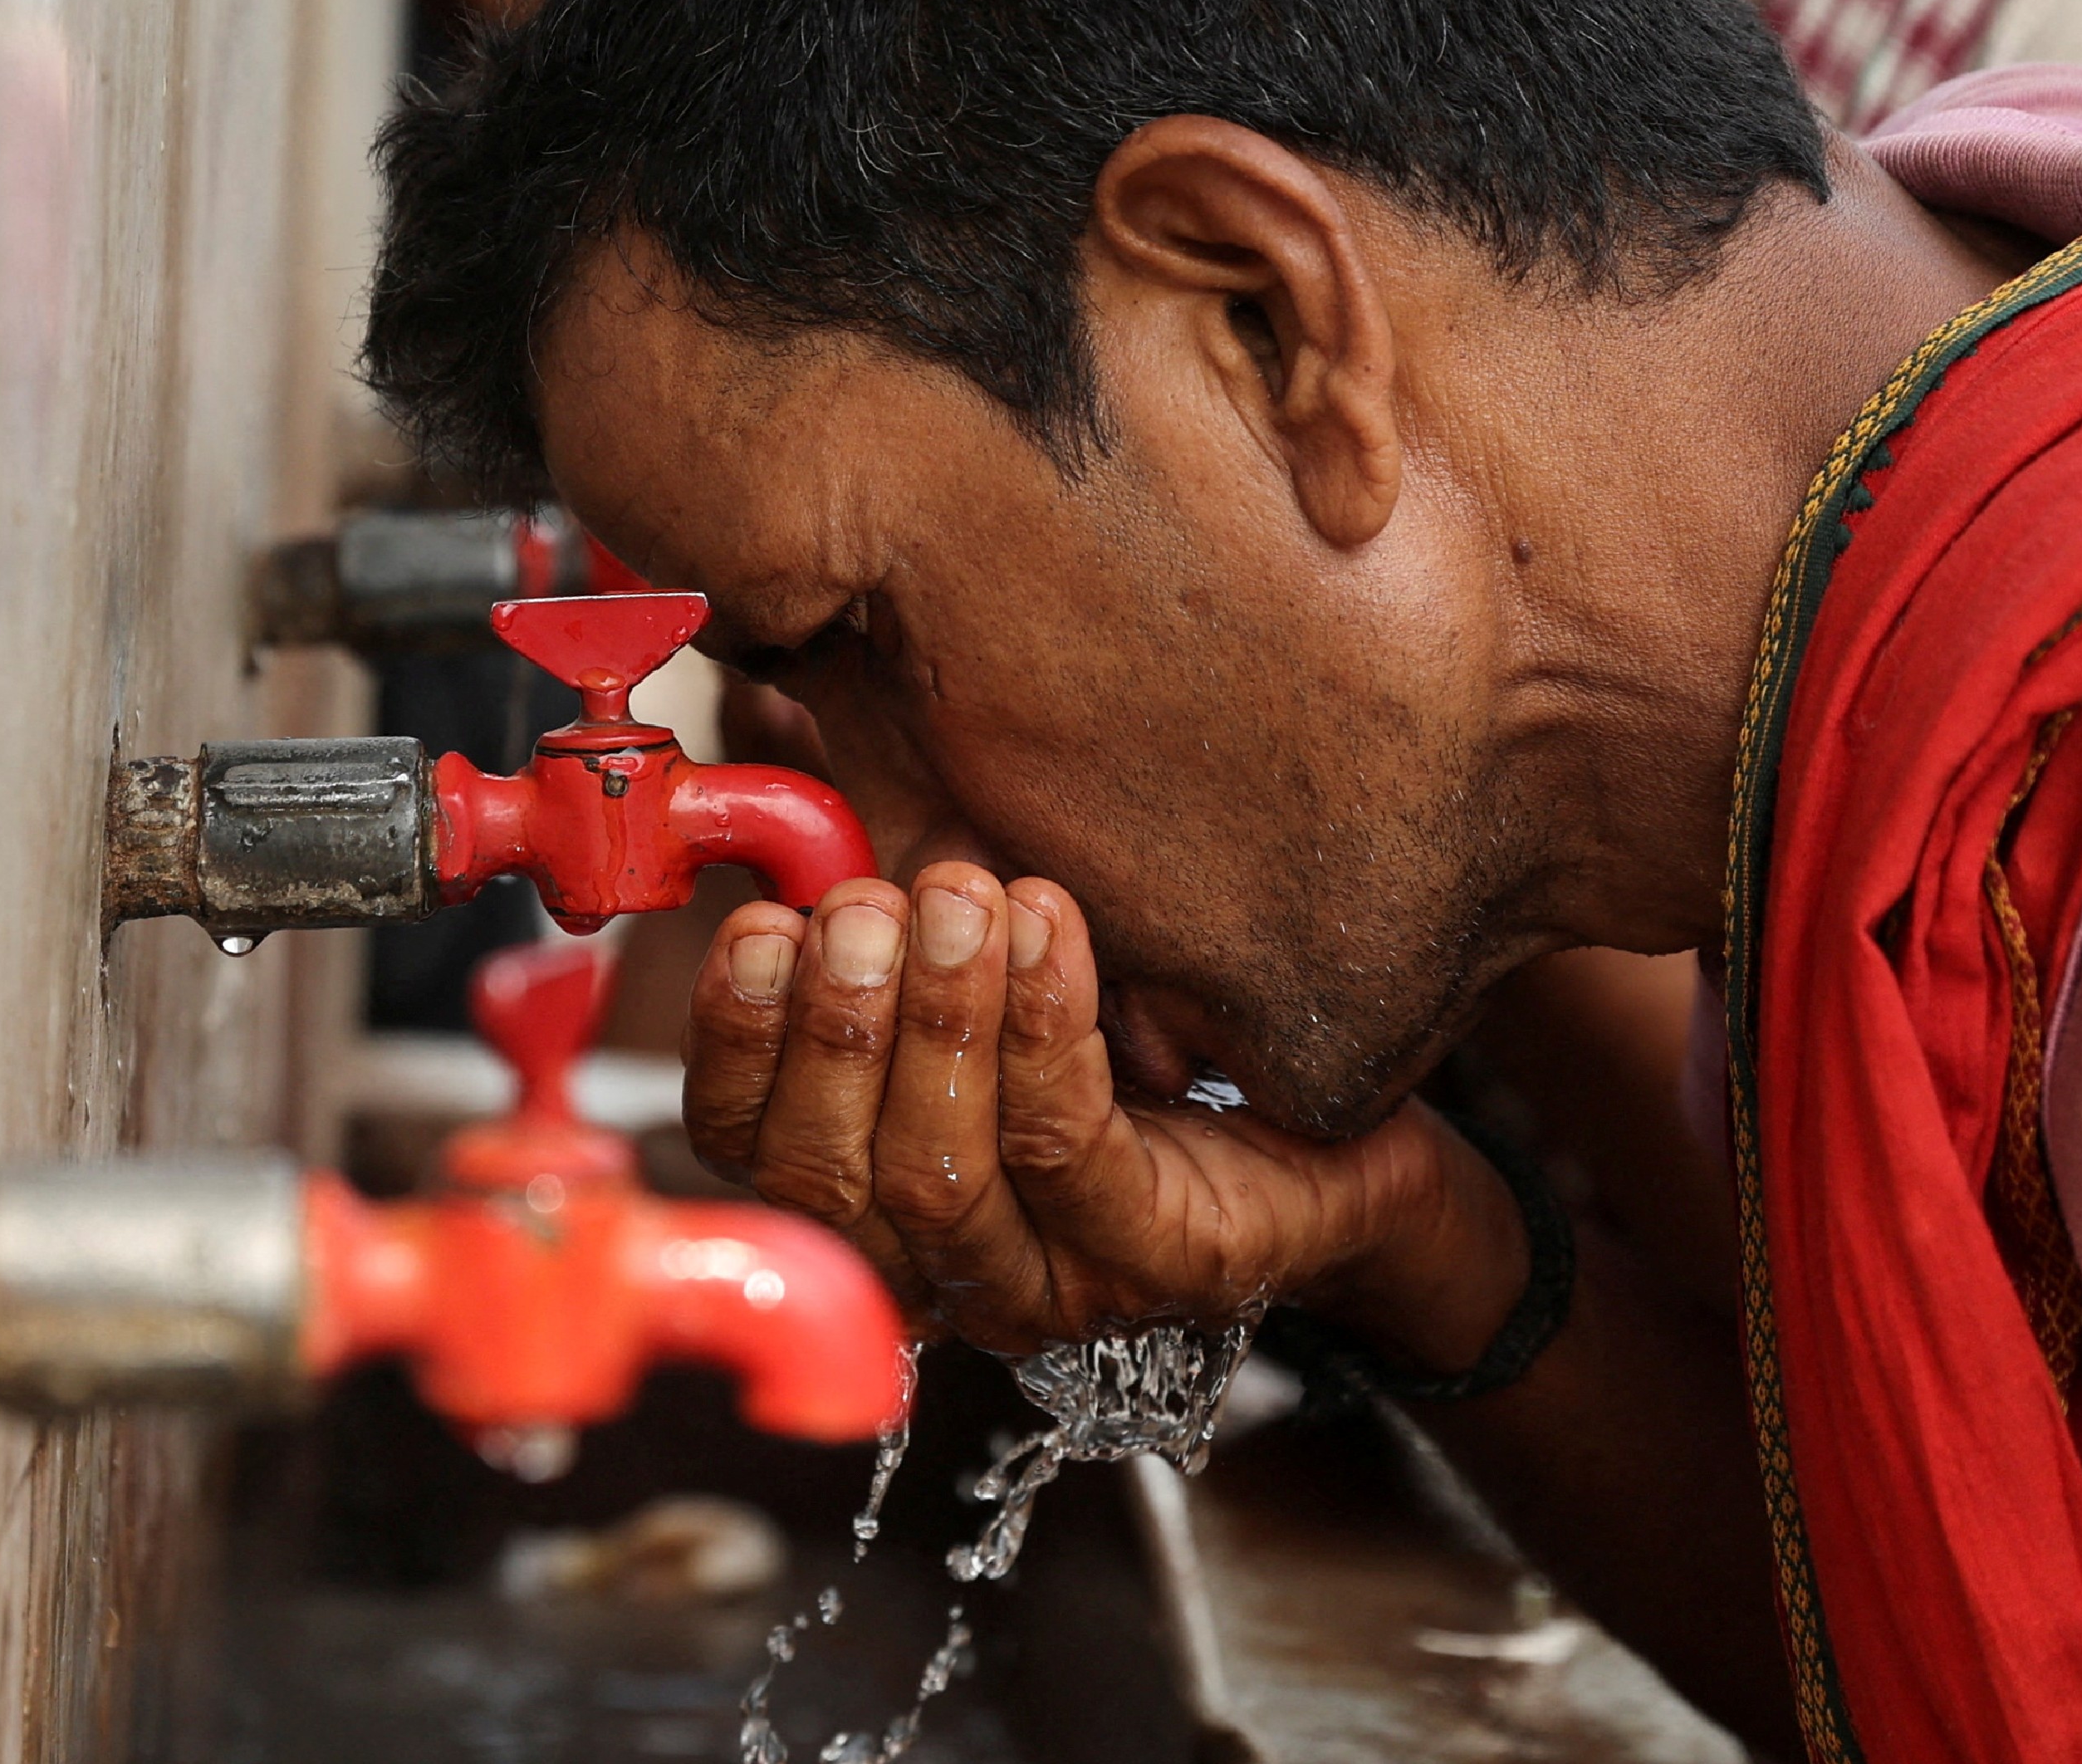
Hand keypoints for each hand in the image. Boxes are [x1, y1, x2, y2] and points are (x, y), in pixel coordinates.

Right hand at [680, 864, 1528, 1361]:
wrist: (1346, 1128)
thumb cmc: (1150, 1039)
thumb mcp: (996, 971)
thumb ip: (894, 917)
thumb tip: (793, 796)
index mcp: (878, 1201)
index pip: (751, 1154)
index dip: (736, 1044)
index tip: (759, 926)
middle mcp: (946, 1269)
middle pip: (834, 1178)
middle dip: (837, 1026)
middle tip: (870, 906)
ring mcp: (1053, 1284)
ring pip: (941, 1176)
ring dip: (939, 1019)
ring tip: (965, 896)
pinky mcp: (1160, 1264)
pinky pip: (1069, 1148)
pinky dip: (1044, 1026)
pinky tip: (1050, 926)